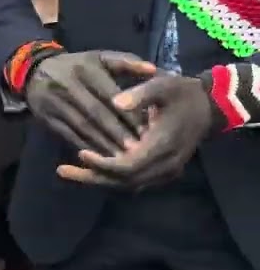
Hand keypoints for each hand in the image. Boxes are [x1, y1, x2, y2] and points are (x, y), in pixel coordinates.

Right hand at [25, 51, 157, 156]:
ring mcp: (55, 102)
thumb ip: (127, 62)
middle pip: (96, 113)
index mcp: (86, 68)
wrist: (33, 70)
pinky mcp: (46, 117)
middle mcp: (68, 85)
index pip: (110, 95)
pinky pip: (69, 135)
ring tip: (123, 159)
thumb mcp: (99, 58)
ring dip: (104, 144)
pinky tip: (101, 158)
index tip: (147, 131)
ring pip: (83, 127)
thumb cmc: (76, 66)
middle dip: (118, 133)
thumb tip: (153, 69)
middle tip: (138, 150)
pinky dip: (86, 147)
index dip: (129, 114)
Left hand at [58, 75, 214, 188]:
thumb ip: (140, 94)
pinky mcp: (163, 171)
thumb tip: (114, 103)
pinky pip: (134, 180)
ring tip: (68, 171)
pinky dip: (112, 177)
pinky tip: (89, 168)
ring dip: (99, 179)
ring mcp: (166, 171)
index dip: (103, 163)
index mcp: (163, 145)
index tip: (81, 153)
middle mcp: (165, 165)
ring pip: (128, 184)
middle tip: (62, 171)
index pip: (129, 166)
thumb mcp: (163, 85)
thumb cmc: (182, 93)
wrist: (208, 107)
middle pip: (125, 181)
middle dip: (93, 176)